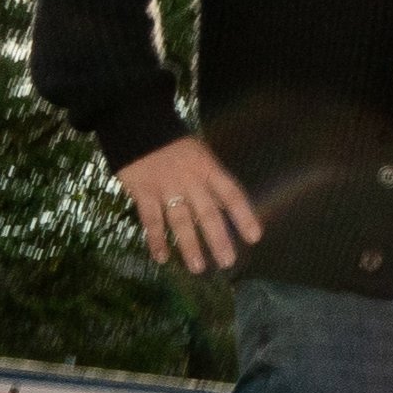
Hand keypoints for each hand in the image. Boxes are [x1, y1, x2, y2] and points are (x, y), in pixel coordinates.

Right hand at [116, 136, 265, 273]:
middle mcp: (191, 180)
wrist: (138, 125)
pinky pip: (151, 220)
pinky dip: (156, 239)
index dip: (244, 215)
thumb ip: (210, 180)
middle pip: (208, 213)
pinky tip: (161, 257)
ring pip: (181, 221)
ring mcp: (166, 188)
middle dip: (219, 239)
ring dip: (190, 246)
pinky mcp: (143, 192)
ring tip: (199, 268)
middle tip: (227, 262)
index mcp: (208, 168)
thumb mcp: (200, 154)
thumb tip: (225, 208)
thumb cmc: (173, 143)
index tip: (255, 237)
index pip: (231, 194)